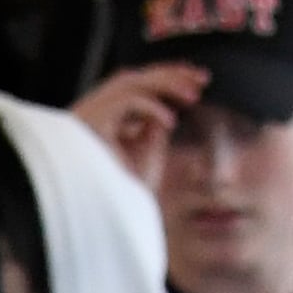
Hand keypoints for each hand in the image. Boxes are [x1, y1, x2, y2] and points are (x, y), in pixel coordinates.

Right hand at [70, 60, 204, 194]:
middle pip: (134, 79)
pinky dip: (151, 108)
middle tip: (204, 78)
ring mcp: (88, 114)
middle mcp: (94, 112)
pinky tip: (171, 122)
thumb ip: (155, 126)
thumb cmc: (123, 192)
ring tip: (193, 96)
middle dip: (170, 75)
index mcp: (106, 119)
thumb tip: (164, 104)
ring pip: (129, 83)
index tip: (197, 82)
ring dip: (165, 84)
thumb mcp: (149, 153)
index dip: (167, 78)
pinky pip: (125, 101)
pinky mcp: (89, 120)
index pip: (137, 86)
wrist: (104, 217)